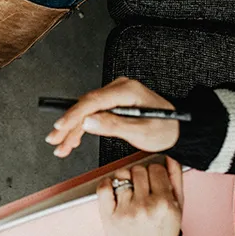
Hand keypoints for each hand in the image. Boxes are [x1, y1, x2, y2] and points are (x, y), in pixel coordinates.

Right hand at [45, 77, 178, 157]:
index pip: (93, 100)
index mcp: (127, 91)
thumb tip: (88, 122)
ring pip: (86, 111)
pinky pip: (93, 114)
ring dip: (72, 129)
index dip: (74, 115)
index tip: (61, 127)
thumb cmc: (166, 129)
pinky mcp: (114, 103)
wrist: (179, 129)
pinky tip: (72, 140)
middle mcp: (119, 89)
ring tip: (61, 146)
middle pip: (86, 105)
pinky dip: (82, 128)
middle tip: (55, 140)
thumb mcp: (141, 131)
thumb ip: (114, 125)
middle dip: (68, 125)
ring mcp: (115, 95)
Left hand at [97, 159, 183, 235]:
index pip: (156, 168)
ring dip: (126, 180)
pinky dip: (107, 183)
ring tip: (131, 192)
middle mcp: (145, 207)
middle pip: (139, 170)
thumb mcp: (178, 208)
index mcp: (164, 204)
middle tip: (143, 189)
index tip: (154, 180)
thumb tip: (171, 156)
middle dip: (141, 176)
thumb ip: (176, 179)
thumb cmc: (164, 234)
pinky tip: (114, 189)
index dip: (155, 173)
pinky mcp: (109, 216)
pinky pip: (104, 187)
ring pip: (122, 175)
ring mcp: (125, 211)